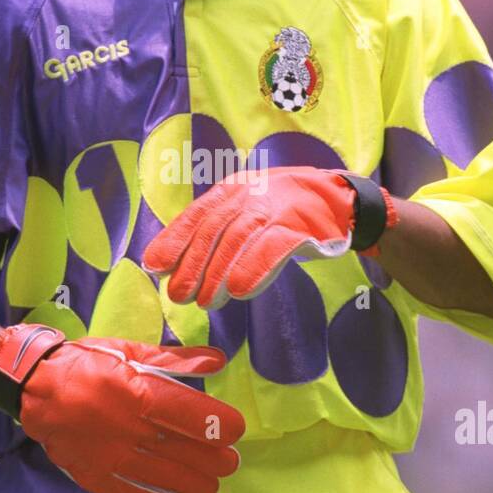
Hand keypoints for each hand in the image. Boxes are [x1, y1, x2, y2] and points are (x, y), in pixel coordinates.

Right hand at [17, 336, 243, 492]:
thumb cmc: (87, 363)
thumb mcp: (130, 351)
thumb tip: (218, 361)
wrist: (34, 386)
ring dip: (193, 484)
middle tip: (229, 463)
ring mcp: (111, 455)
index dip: (219, 425)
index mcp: (140, 392)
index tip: (234, 431)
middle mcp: (130, 428)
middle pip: (183, 450)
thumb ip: (176, 360)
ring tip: (211, 486)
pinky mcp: (94, 474)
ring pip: (162, 476)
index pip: (190, 415)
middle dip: (213, 460)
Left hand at [142, 166, 355, 309]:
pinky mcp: (300, 227)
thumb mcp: (245, 207)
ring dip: (218, 272)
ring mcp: (276, 209)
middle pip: (214, 229)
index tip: (154, 266)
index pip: (196, 214)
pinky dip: (253, 268)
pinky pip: (273, 247)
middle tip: (179, 296)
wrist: (337, 198)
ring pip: (239, 238)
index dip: (173, 240)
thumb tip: (172, 263)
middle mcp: (250, 195)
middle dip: (192, 264)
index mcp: (232, 190)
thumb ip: (214, 230)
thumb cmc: (282, 210)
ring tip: (205, 301)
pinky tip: (239, 290)